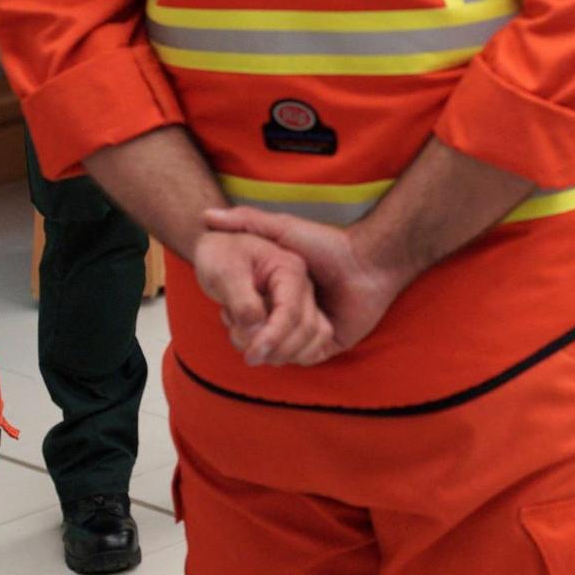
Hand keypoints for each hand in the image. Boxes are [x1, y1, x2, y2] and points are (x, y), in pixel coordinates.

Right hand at [202, 208, 408, 360]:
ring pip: (283, 353)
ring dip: (278, 347)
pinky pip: (308, 358)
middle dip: (254, 338)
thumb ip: (248, 220)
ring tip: (278, 334)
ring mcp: (311, 329)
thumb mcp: (283, 228)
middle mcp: (294, 311)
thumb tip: (207, 217)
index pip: (249, 313)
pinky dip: (301, 352)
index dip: (237, 317)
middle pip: (262, 337)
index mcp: (280, 291)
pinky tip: (301, 338)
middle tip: (252, 331)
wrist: (368, 262)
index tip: (229, 312)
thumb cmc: (327, 244)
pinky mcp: (329, 342)